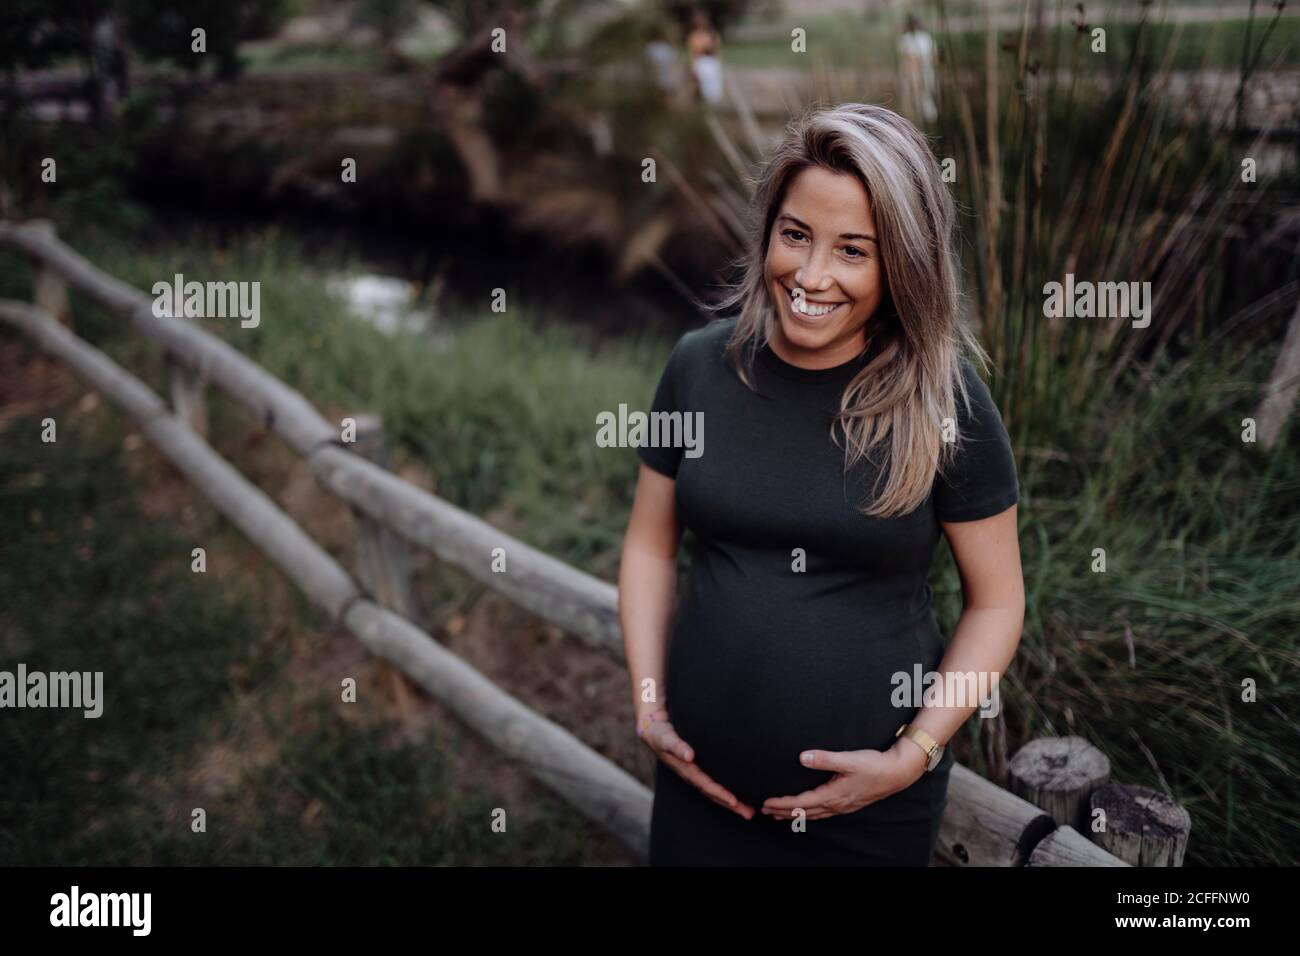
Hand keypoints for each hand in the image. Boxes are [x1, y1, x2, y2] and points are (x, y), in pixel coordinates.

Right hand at [637, 709, 755, 819]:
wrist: (653, 731)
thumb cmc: (659, 734)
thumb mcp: (665, 738)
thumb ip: (676, 746)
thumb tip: (688, 755)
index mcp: (685, 770)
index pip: (705, 785)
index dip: (719, 793)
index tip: (734, 801)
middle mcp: (692, 775)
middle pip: (713, 793)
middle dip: (731, 805)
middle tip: (749, 813)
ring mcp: (696, 774)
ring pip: (715, 791)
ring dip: (732, 803)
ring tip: (749, 811)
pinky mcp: (700, 769)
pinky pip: (714, 783)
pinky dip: (727, 791)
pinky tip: (740, 796)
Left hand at [760, 742, 927, 821]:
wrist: (897, 773)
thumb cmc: (874, 765)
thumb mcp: (848, 759)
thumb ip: (825, 758)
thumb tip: (803, 757)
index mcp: (833, 794)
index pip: (801, 802)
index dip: (782, 803)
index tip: (766, 803)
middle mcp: (837, 804)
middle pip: (804, 812)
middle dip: (784, 811)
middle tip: (765, 811)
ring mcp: (844, 806)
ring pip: (814, 814)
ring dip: (796, 814)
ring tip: (780, 815)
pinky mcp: (849, 803)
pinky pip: (824, 813)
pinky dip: (811, 814)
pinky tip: (809, 812)